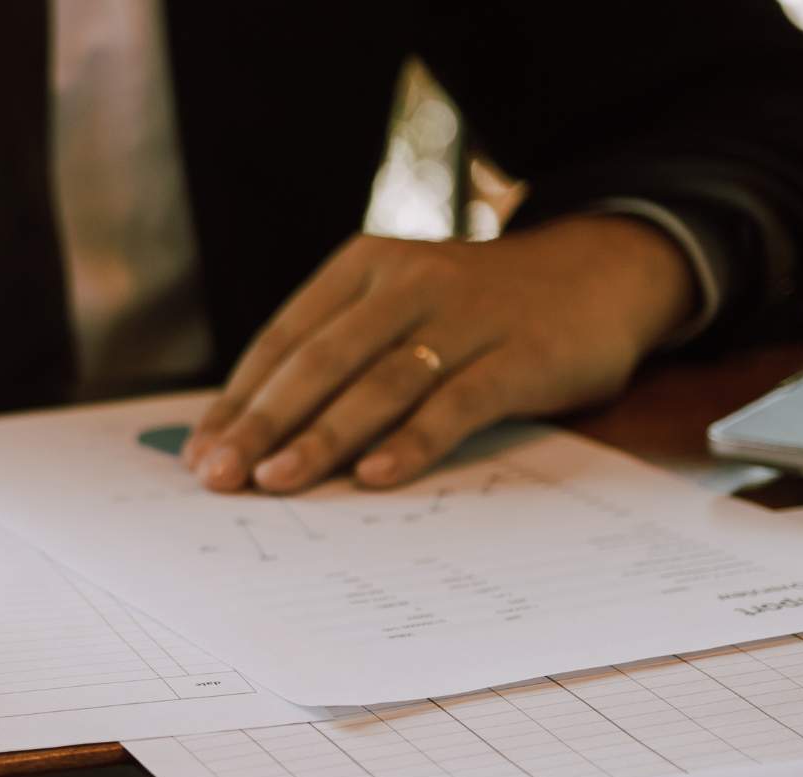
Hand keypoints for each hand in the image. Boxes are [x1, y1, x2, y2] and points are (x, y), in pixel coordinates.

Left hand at [181, 215, 696, 493]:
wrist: (603, 271)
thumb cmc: (477, 309)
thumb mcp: (401, 309)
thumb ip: (338, 358)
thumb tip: (252, 437)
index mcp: (363, 268)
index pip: (283, 340)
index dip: (238, 401)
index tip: (200, 454)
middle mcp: (407, 283)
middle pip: (318, 362)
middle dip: (261, 425)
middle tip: (219, 478)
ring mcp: (465, 317)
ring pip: (377, 384)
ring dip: (321, 439)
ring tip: (275, 483)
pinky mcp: (520, 355)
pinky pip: (455, 403)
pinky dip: (411, 441)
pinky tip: (372, 477)